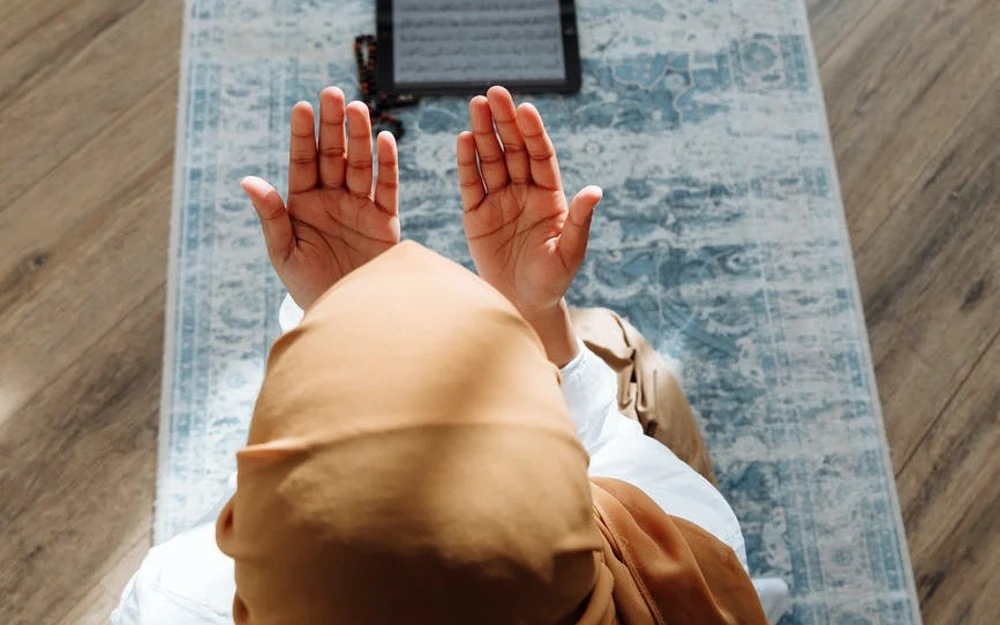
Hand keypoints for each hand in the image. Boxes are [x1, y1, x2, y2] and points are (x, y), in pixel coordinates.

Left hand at [242, 87, 399, 308]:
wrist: (347, 316)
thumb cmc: (309, 287)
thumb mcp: (284, 253)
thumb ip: (272, 216)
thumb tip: (248, 181)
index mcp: (303, 204)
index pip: (302, 161)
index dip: (302, 135)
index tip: (301, 107)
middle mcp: (332, 199)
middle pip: (333, 155)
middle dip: (332, 125)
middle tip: (332, 93)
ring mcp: (360, 207)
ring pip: (360, 165)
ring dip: (360, 137)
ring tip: (357, 109)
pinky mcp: (385, 222)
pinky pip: (387, 188)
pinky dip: (387, 166)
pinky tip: (386, 141)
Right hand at [456, 86, 601, 320]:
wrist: (523, 305)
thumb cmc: (552, 281)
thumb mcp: (569, 253)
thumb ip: (579, 221)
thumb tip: (594, 191)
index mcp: (549, 196)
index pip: (541, 156)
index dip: (533, 132)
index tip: (526, 108)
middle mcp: (523, 192)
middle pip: (513, 149)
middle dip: (504, 121)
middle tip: (495, 92)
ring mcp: (499, 201)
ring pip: (490, 160)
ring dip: (483, 133)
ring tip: (476, 104)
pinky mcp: (476, 215)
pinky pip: (471, 184)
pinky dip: (466, 162)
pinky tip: (463, 138)